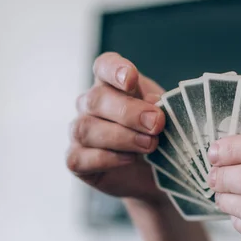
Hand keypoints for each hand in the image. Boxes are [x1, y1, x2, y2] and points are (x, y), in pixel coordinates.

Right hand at [67, 52, 166, 202]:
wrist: (154, 174)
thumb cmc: (157, 136)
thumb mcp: (165, 116)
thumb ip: (158, 106)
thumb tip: (152, 103)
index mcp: (112, 84)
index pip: (104, 66)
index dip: (115, 69)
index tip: (131, 78)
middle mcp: (90, 104)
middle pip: (97, 99)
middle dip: (129, 112)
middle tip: (156, 124)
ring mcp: (80, 132)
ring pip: (87, 128)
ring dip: (122, 137)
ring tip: (150, 145)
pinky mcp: (76, 160)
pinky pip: (80, 158)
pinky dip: (107, 158)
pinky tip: (130, 159)